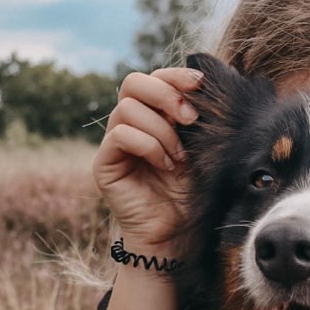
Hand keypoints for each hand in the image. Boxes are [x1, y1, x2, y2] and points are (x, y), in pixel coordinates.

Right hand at [93, 67, 203, 248]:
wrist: (179, 234)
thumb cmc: (192, 193)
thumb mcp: (200, 149)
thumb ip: (195, 118)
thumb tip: (205, 84)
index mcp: (152, 116)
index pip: (154, 78)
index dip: (175, 75)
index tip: (201, 84)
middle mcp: (130, 125)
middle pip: (133, 82)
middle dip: (166, 94)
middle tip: (190, 119)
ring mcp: (114, 143)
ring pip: (128, 108)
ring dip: (161, 130)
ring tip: (179, 157)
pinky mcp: (104, 163)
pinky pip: (120, 135)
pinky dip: (148, 146)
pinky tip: (166, 166)